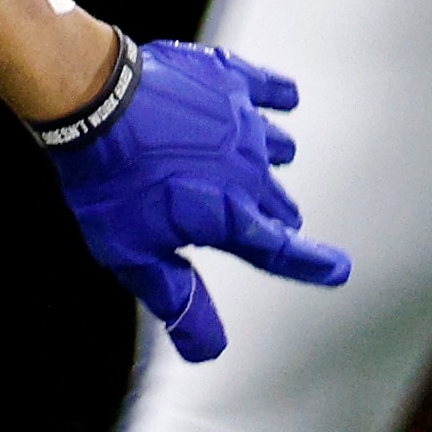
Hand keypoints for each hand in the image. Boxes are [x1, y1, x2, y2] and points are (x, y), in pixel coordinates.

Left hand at [41, 36, 348, 362]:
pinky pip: (268, 88)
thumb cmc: (109, 184)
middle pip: (277, 202)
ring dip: (268, 161)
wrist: (93, 102)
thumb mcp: (134, 255)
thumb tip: (210, 352)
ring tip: (252, 163)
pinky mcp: (227, 79)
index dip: (310, 264)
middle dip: (272, 216)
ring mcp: (242, 122)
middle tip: (254, 220)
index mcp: (231, 216)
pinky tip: (284, 100)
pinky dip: (277, 97)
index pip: (281, 250)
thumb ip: (178, 299)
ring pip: (276, 147)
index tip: (338, 270)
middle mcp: (250, 171)